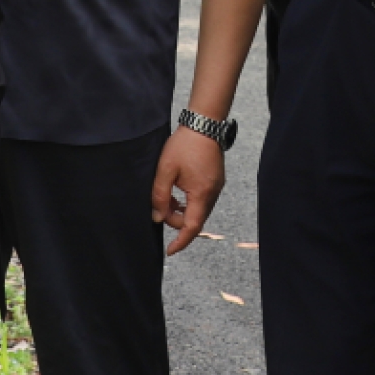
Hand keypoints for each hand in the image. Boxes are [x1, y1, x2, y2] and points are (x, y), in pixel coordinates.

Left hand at [151, 127, 225, 255]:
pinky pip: (203, 200)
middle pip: (195, 219)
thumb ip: (159, 196)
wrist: (204, 124)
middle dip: (177, 221)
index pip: (192, 226)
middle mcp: (213, 193)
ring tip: (168, 198)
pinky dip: (190, 202)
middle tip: (160, 208)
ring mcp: (217, 186)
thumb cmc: (184, 145)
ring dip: (183, 211)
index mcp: (201, 193)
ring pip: (199, 210)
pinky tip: (179, 192)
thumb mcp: (165, 170)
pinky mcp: (216, 180)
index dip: (181, 241)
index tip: (170, 250)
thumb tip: (157, 217)